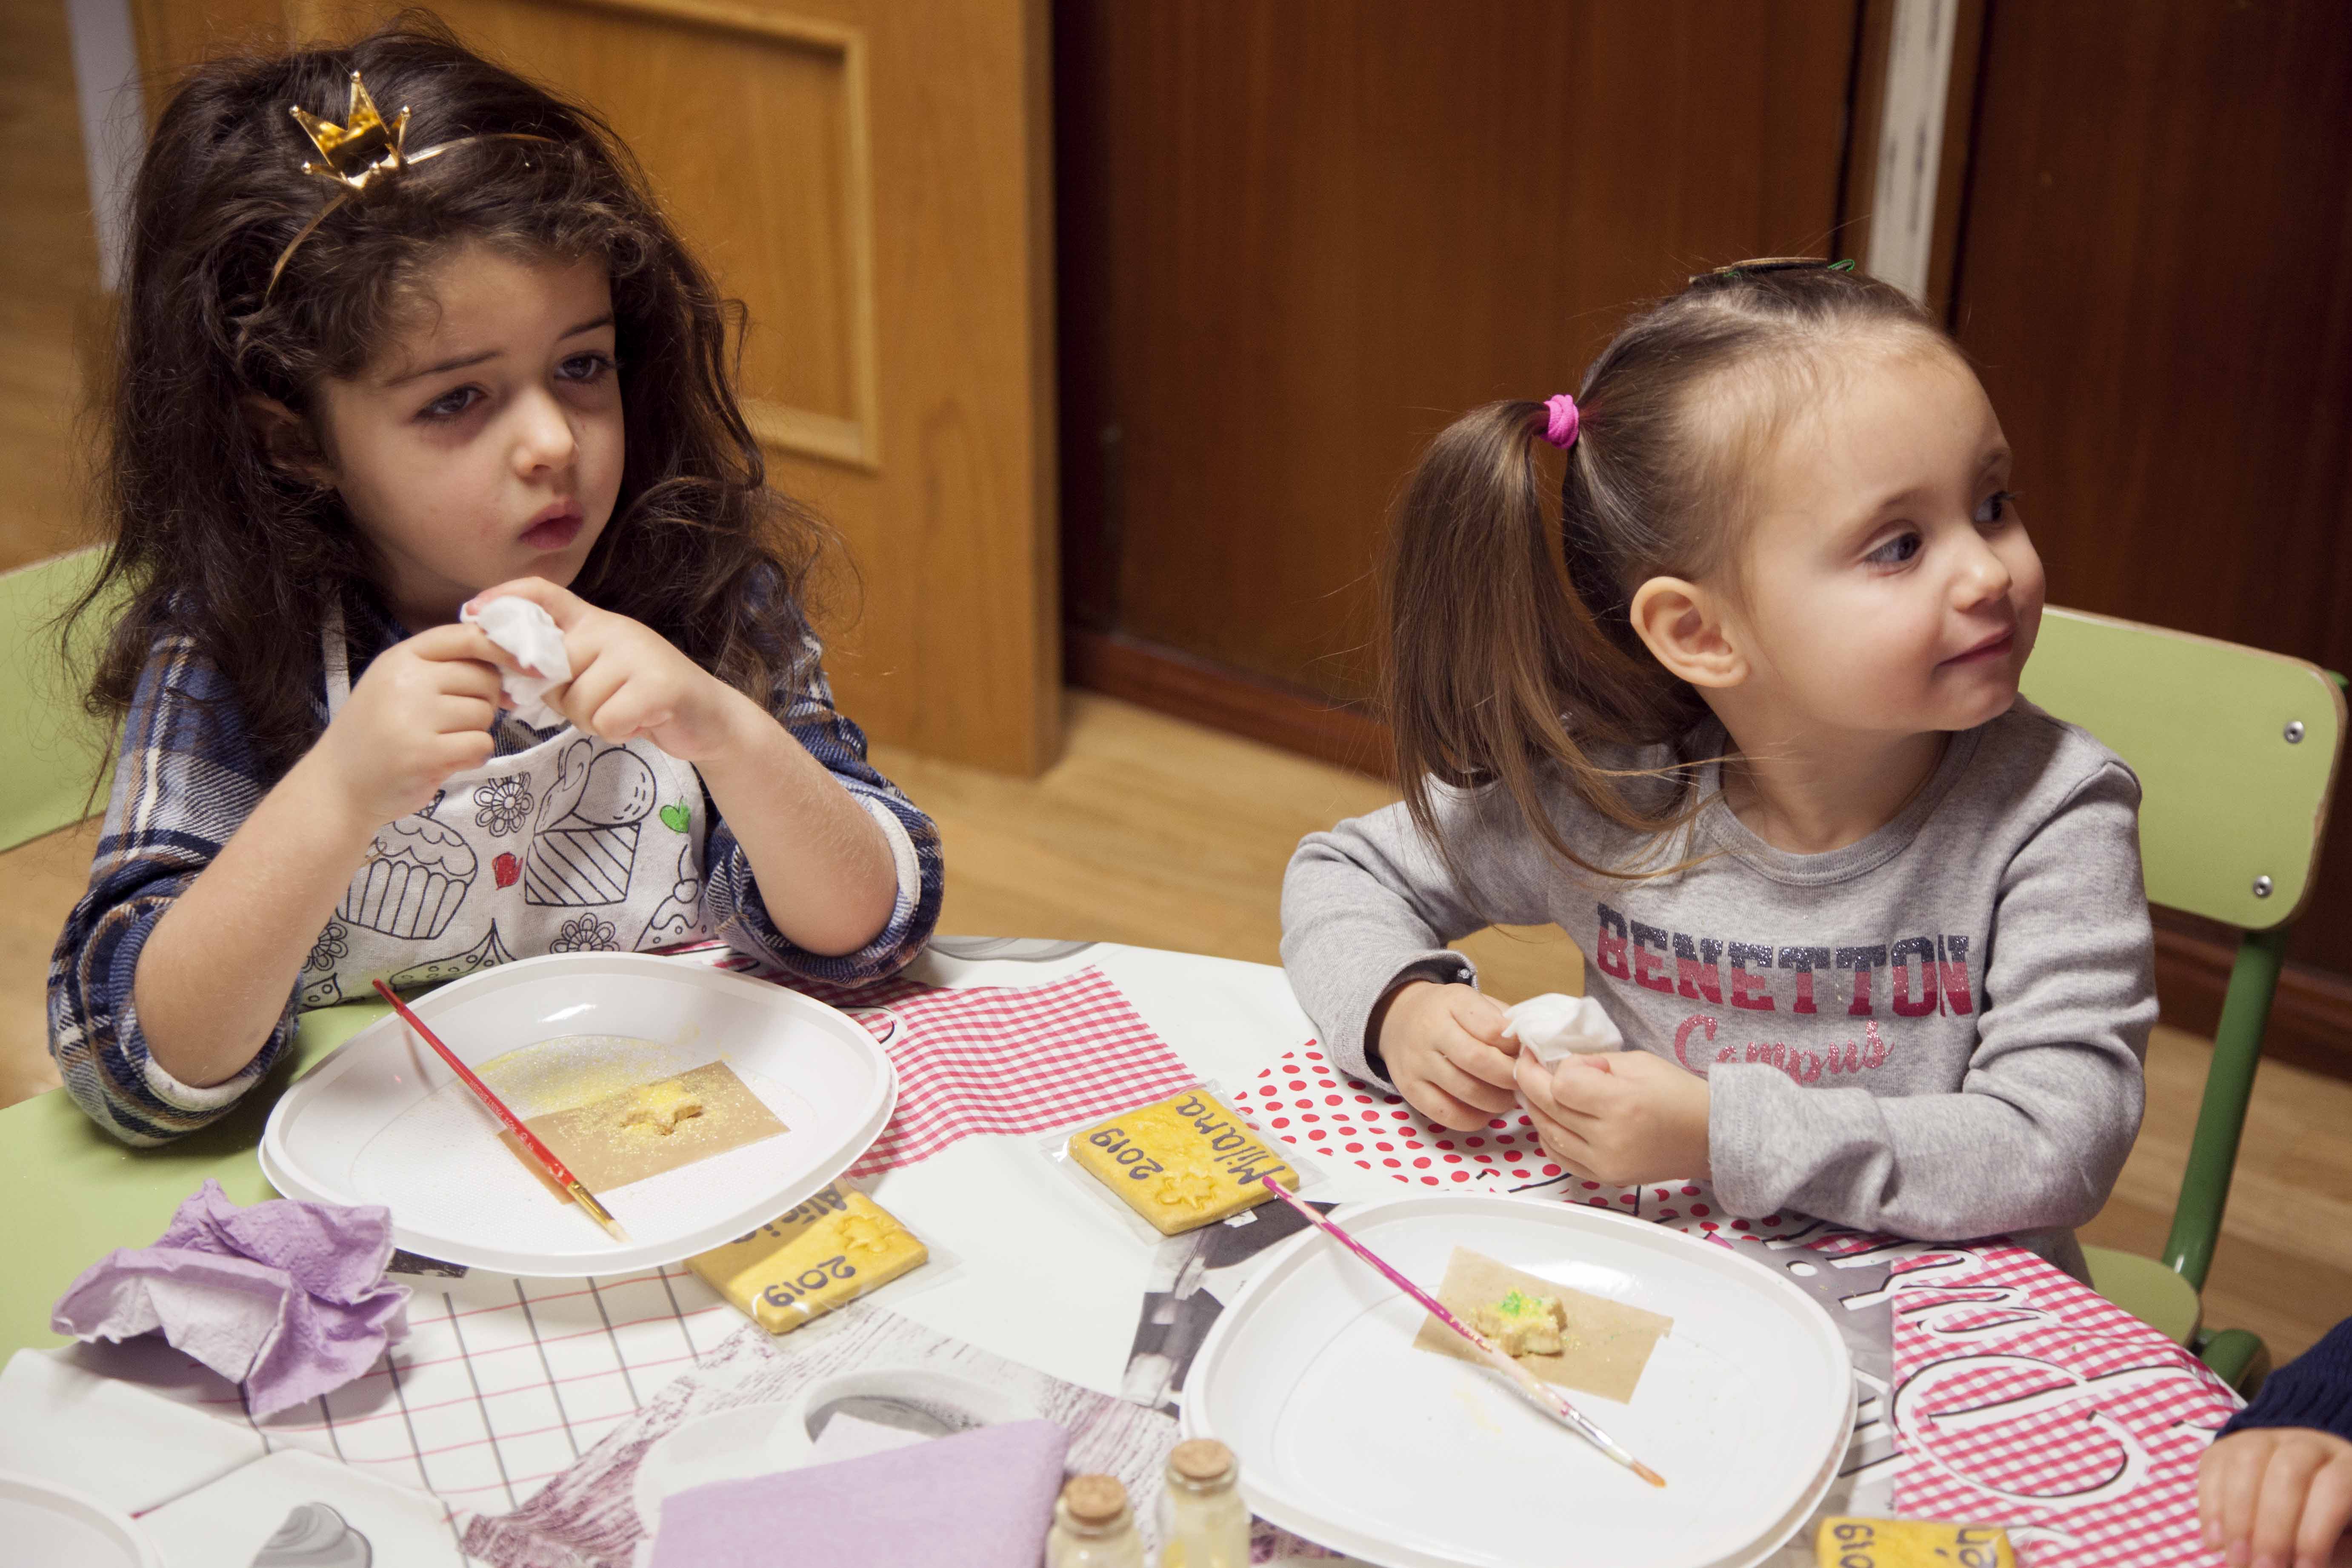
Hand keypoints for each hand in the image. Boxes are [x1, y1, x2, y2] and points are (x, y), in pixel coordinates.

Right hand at [310, 622, 503, 824]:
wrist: (338, 787)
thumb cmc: (377, 735)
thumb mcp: (399, 687)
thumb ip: (445, 669)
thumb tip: (511, 666)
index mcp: (401, 658)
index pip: (466, 637)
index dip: (503, 648)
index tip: (528, 666)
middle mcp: (406, 681)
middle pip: (484, 679)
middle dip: (485, 702)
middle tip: (456, 722)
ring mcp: (414, 717)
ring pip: (484, 714)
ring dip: (474, 732)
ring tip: (441, 742)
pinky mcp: (425, 754)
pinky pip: (481, 745)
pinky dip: (473, 756)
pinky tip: (447, 761)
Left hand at [469, 578, 752, 761]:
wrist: (708, 718)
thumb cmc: (641, 699)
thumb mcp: (596, 674)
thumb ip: (559, 669)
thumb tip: (511, 679)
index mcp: (595, 622)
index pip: (543, 593)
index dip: (503, 598)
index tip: (470, 614)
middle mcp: (613, 629)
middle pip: (551, 670)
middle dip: (563, 700)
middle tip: (597, 704)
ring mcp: (638, 654)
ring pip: (578, 701)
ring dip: (593, 720)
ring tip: (622, 713)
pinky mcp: (659, 685)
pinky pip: (606, 720)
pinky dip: (618, 731)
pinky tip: (639, 722)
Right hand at [1371, 981, 1520, 1130]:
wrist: (1398, 1017)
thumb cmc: (1448, 1013)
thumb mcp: (1473, 1001)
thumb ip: (1501, 1020)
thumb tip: (1531, 1049)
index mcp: (1452, 1003)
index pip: (1492, 1028)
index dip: (1515, 1046)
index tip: (1524, 1053)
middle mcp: (1430, 1031)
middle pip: (1478, 1060)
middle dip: (1509, 1077)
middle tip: (1522, 1083)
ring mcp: (1417, 1063)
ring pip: (1465, 1091)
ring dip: (1497, 1101)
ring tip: (1508, 1099)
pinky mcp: (1409, 1089)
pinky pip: (1445, 1114)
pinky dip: (1472, 1119)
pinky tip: (1484, 1112)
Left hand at [1515, 1048, 1710, 1186]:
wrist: (1709, 1136)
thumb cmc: (1677, 1093)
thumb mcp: (1638, 1063)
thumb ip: (1593, 1064)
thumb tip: (1558, 1066)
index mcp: (1621, 1105)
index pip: (1562, 1084)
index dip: (1559, 1066)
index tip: (1571, 1059)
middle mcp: (1609, 1140)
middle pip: (1547, 1107)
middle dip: (1530, 1079)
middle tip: (1528, 1062)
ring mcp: (1605, 1165)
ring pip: (1547, 1133)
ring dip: (1536, 1107)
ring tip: (1538, 1088)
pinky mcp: (1605, 1179)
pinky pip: (1559, 1157)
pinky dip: (1549, 1135)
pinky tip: (1552, 1119)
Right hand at [2199, 1426, 2351, 1567]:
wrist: (2303, 1503)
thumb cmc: (2332, 1530)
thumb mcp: (2343, 1542)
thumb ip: (2325, 1550)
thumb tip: (2293, 1564)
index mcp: (2347, 1464)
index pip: (2333, 1488)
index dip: (2315, 1530)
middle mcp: (2308, 1443)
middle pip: (2288, 1471)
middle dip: (2272, 1526)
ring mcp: (2265, 1438)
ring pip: (2246, 1461)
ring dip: (2237, 1517)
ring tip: (2236, 1559)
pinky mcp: (2228, 1446)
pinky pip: (2214, 1467)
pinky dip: (2211, 1508)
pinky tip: (2215, 1542)